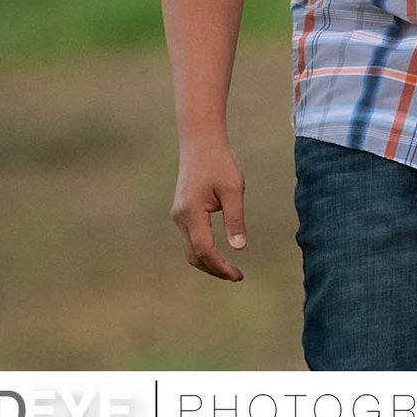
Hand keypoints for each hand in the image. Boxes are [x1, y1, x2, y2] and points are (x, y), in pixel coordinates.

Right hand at [171, 139, 247, 280]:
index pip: (204, 251)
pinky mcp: (181, 211)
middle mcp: (180, 217)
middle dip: (214, 270)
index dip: (221, 267)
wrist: (200, 141)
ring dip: (208, 262)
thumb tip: (238, 248)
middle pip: (194, 256)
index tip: (238, 275)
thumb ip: (235, 219)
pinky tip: (219, 252)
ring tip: (230, 268)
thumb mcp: (233, 189)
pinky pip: (190, 239)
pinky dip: (203, 251)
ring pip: (190, 250)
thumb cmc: (220, 162)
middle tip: (237, 276)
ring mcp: (178, 215)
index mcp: (191, 213)